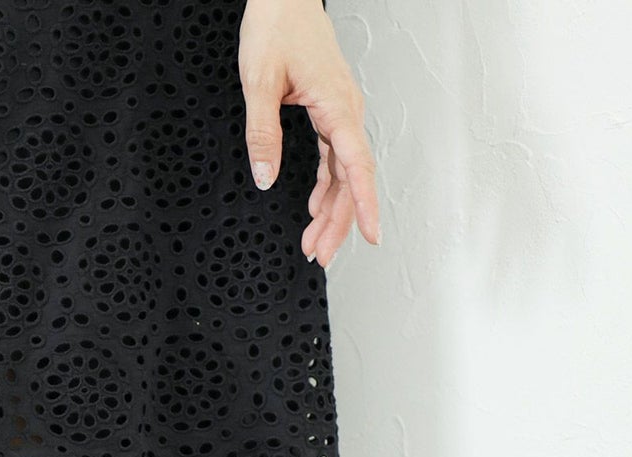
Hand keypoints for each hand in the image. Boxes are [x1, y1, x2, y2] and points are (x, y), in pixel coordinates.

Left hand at [238, 0, 379, 266]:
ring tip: (313, 243)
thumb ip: (262, 134)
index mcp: (336, 106)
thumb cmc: (276, 27)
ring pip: (342, 174)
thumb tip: (265, 179)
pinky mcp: (330, 111)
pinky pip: (334, 158)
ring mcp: (340, 113)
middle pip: (350, 180)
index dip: (365, 205)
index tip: (372, 236)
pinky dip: (325, 187)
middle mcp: (345, 112)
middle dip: (337, 223)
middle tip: (318, 256)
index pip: (356, 167)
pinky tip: (314, 207)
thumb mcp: (259, 82)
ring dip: (330, 210)